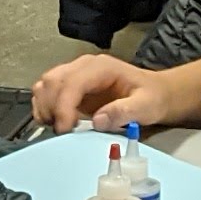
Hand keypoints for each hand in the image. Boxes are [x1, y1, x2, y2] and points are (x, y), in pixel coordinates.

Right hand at [32, 51, 171, 132]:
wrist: (156, 94)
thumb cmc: (152, 97)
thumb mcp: (146, 106)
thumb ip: (124, 112)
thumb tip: (98, 120)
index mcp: (101, 67)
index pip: (71, 82)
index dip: (63, 106)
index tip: (65, 129)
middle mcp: (83, 67)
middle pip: (52, 81)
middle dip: (51, 108)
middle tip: (62, 132)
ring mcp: (75, 76)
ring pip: (45, 85)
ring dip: (45, 108)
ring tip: (58, 127)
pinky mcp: (71, 88)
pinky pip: (47, 93)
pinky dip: (45, 109)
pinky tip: (57, 123)